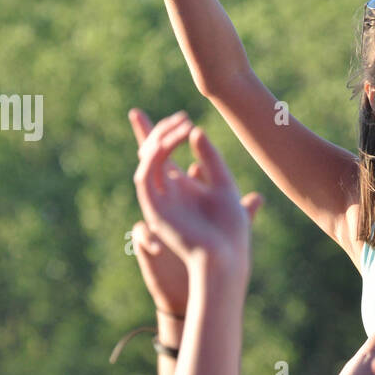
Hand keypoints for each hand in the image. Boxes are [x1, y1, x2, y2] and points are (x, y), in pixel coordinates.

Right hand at [133, 112, 258, 275]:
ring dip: (161, 140)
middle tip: (180, 116)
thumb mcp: (225, 189)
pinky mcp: (153, 209)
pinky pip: (144, 177)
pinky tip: (168, 145)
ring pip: (148, 161)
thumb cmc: (230, 233)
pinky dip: (152, 158)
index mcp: (184, 187)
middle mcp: (168, 191)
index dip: (164, 133)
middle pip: (151, 153)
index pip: (168, 154)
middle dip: (154, 130)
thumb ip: (212, 161)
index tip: (177, 114)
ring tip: (182, 127)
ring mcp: (158, 200)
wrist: (224, 260)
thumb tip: (197, 131)